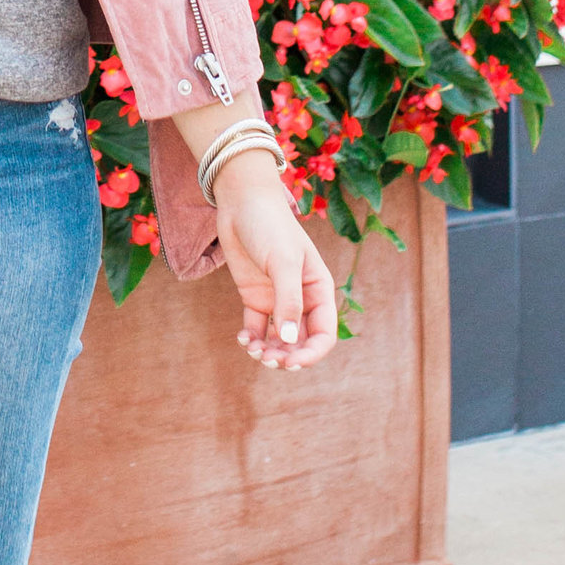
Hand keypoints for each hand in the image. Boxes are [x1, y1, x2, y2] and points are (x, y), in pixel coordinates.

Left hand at [213, 155, 340, 371]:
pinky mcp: (254, 296)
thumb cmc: (269, 226)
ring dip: (268, 351)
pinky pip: (258, 328)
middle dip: (286, 356)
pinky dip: (252, 339)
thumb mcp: (284, 262)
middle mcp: (301, 298)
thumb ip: (288, 302)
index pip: (324, 334)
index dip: (311, 354)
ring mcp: (277, 298)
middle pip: (300, 342)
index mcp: (319, 290)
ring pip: (278, 339)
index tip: (291, 362)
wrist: (240, 202)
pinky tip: (243, 338)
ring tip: (253, 350)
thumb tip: (290, 342)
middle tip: (267, 359)